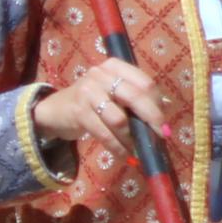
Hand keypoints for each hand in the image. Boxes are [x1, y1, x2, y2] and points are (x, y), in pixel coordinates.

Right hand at [31, 56, 172, 154]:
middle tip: (162, 137)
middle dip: (152, 119)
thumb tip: (165, 109)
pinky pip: (105, 134)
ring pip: (120, 120)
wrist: (56, 109)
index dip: (158, 104)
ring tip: (139, 149)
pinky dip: (118, 148)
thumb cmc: (93, 101)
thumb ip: (136, 98)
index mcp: (114, 66)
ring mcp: (88, 91)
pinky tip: (125, 156)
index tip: (164, 123)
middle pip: (136, 97)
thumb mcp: (114, 93)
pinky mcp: (79, 111)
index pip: (145, 83)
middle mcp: (101, 74)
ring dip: (132, 139)